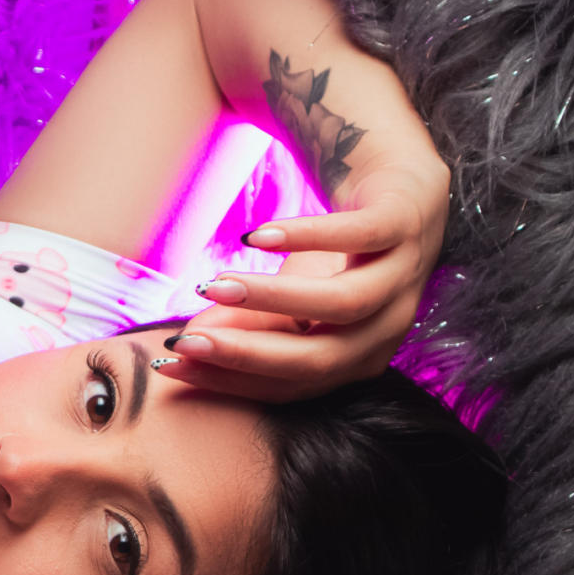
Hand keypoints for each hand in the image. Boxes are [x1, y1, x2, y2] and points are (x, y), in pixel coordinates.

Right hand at [158, 158, 450, 401]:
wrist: (400, 189)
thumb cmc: (340, 255)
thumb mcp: (291, 297)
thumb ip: (247, 325)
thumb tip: (187, 347)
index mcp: (358, 359)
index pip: (290, 385)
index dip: (229, 379)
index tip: (171, 365)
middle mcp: (386, 329)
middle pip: (318, 359)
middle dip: (246, 354)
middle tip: (186, 342)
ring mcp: (401, 277)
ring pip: (341, 305)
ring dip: (272, 299)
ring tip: (214, 286)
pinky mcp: (402, 224)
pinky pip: (357, 236)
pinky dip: (306, 238)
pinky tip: (256, 237)